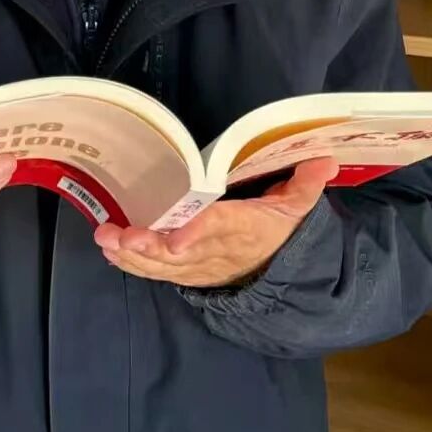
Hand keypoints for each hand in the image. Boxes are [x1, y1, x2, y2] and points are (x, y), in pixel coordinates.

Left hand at [93, 157, 337, 287]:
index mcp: (245, 229)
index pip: (220, 229)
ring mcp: (200, 265)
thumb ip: (306, 183)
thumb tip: (324, 158)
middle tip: (121, 236)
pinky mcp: (187, 273)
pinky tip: (111, 252)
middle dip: (149, 247)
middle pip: (182, 251)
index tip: (173, 239)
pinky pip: (159, 272)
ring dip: (133, 255)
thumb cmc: (278, 229)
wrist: (277, 273)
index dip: (197, 233)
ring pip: (164, 265)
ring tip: (107, 240)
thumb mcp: (297, 206)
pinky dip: (135, 264)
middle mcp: (217, 251)